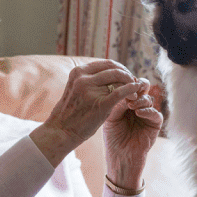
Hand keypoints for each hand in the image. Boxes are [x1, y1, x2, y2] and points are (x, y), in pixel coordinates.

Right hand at [31, 60, 148, 166]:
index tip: (126, 76)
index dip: (120, 68)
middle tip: (133, 83)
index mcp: (78, 72)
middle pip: (114, 69)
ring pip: (119, 78)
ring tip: (135, 91)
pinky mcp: (100, 104)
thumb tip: (111, 75)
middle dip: (127, 74)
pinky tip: (135, 94)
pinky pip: (120, 92)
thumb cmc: (70, 113)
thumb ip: (89, 80)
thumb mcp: (75, 89)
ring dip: (130, 83)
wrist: (60, 132)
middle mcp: (83, 78)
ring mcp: (91, 90)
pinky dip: (131, 90)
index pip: (106, 63)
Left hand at [102, 78, 162, 189]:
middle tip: (132, 87)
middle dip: (138, 85)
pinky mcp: (155, 125)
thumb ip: (116, 103)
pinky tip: (138, 113)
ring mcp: (147, 114)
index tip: (121, 82)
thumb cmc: (112, 138)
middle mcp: (138, 105)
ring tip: (131, 105)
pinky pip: (156, 114)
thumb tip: (124, 88)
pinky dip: (148, 111)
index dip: (127, 82)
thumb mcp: (110, 117)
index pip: (130, 86)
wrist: (120, 158)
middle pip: (143, 88)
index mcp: (126, 102)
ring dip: (140, 100)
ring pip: (149, 99)